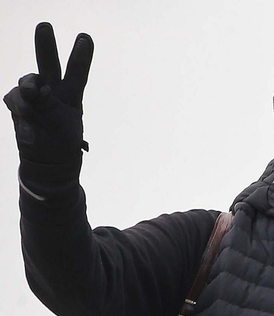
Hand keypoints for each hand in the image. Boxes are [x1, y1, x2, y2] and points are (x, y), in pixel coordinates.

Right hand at [5, 22, 93, 169]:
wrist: (46, 159)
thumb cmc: (61, 142)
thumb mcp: (63, 127)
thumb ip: (47, 105)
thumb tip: (31, 91)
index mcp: (71, 94)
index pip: (77, 72)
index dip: (81, 56)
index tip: (85, 37)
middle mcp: (51, 90)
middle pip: (48, 64)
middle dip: (45, 44)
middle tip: (45, 26)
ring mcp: (33, 96)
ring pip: (27, 81)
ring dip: (30, 89)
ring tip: (36, 101)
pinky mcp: (18, 104)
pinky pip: (16, 100)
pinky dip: (21, 111)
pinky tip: (30, 128)